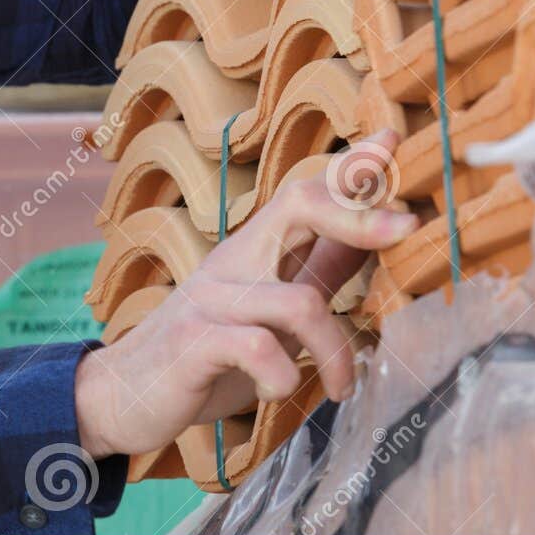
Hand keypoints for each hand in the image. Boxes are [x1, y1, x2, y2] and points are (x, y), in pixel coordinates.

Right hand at [73, 131, 414, 460]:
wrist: (126, 393)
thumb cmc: (209, 353)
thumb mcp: (269, 310)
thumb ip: (317, 271)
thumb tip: (377, 236)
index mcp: (253, 251)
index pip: (305, 193)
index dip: (350, 167)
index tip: (391, 140)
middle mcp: (232, 260)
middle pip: (297, 205)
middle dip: (358, 213)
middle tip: (408, 229)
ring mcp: (210, 297)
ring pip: (300, 302)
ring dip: (336, 352)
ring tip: (341, 387)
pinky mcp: (193, 340)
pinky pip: (259, 348)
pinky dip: (285, 377)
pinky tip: (280, 391)